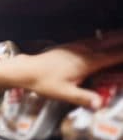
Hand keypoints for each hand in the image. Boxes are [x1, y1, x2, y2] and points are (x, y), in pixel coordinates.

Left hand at [0, 31, 122, 108]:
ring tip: (121, 34)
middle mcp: (83, 51)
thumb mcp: (64, 93)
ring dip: (113, 36)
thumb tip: (100, 104)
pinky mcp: (68, 46)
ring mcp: (75, 46)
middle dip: (121, 40)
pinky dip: (101, 37)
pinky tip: (101, 38)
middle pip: (109, 41)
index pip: (113, 56)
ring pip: (99, 38)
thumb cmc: (44, 82)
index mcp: (86, 62)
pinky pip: (90, 39)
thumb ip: (82, 98)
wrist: (26, 70)